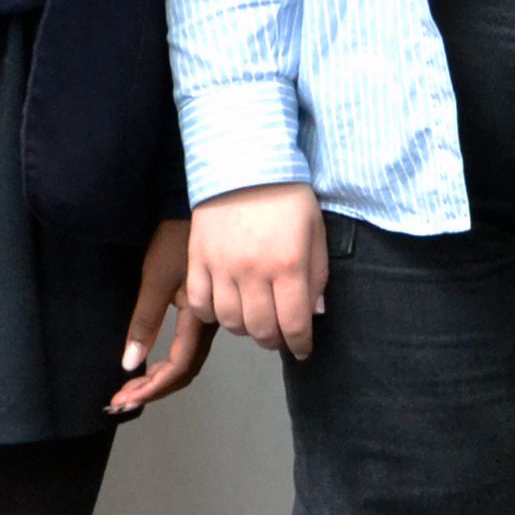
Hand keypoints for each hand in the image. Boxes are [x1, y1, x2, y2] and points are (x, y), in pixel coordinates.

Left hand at [108, 217, 216, 412]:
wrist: (201, 209)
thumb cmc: (176, 240)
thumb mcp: (155, 279)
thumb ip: (145, 322)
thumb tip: (129, 364)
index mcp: (200, 318)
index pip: (179, 367)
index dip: (152, 388)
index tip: (124, 400)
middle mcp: (210, 324)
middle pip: (185, 370)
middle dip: (153, 389)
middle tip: (120, 400)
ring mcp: (210, 318)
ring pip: (187, 361)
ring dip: (158, 378)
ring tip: (130, 388)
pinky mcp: (205, 311)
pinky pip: (189, 348)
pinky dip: (167, 363)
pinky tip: (151, 364)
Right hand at [183, 183, 326, 357]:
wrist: (245, 164)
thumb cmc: (288, 197)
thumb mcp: (315, 232)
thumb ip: (317, 275)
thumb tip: (314, 314)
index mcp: (288, 265)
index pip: (293, 323)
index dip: (300, 343)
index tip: (303, 349)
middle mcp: (253, 272)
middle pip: (260, 329)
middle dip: (274, 340)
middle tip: (279, 336)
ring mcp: (221, 267)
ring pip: (229, 322)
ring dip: (245, 329)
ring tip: (254, 319)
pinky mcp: (198, 260)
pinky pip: (199, 304)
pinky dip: (212, 314)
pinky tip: (225, 307)